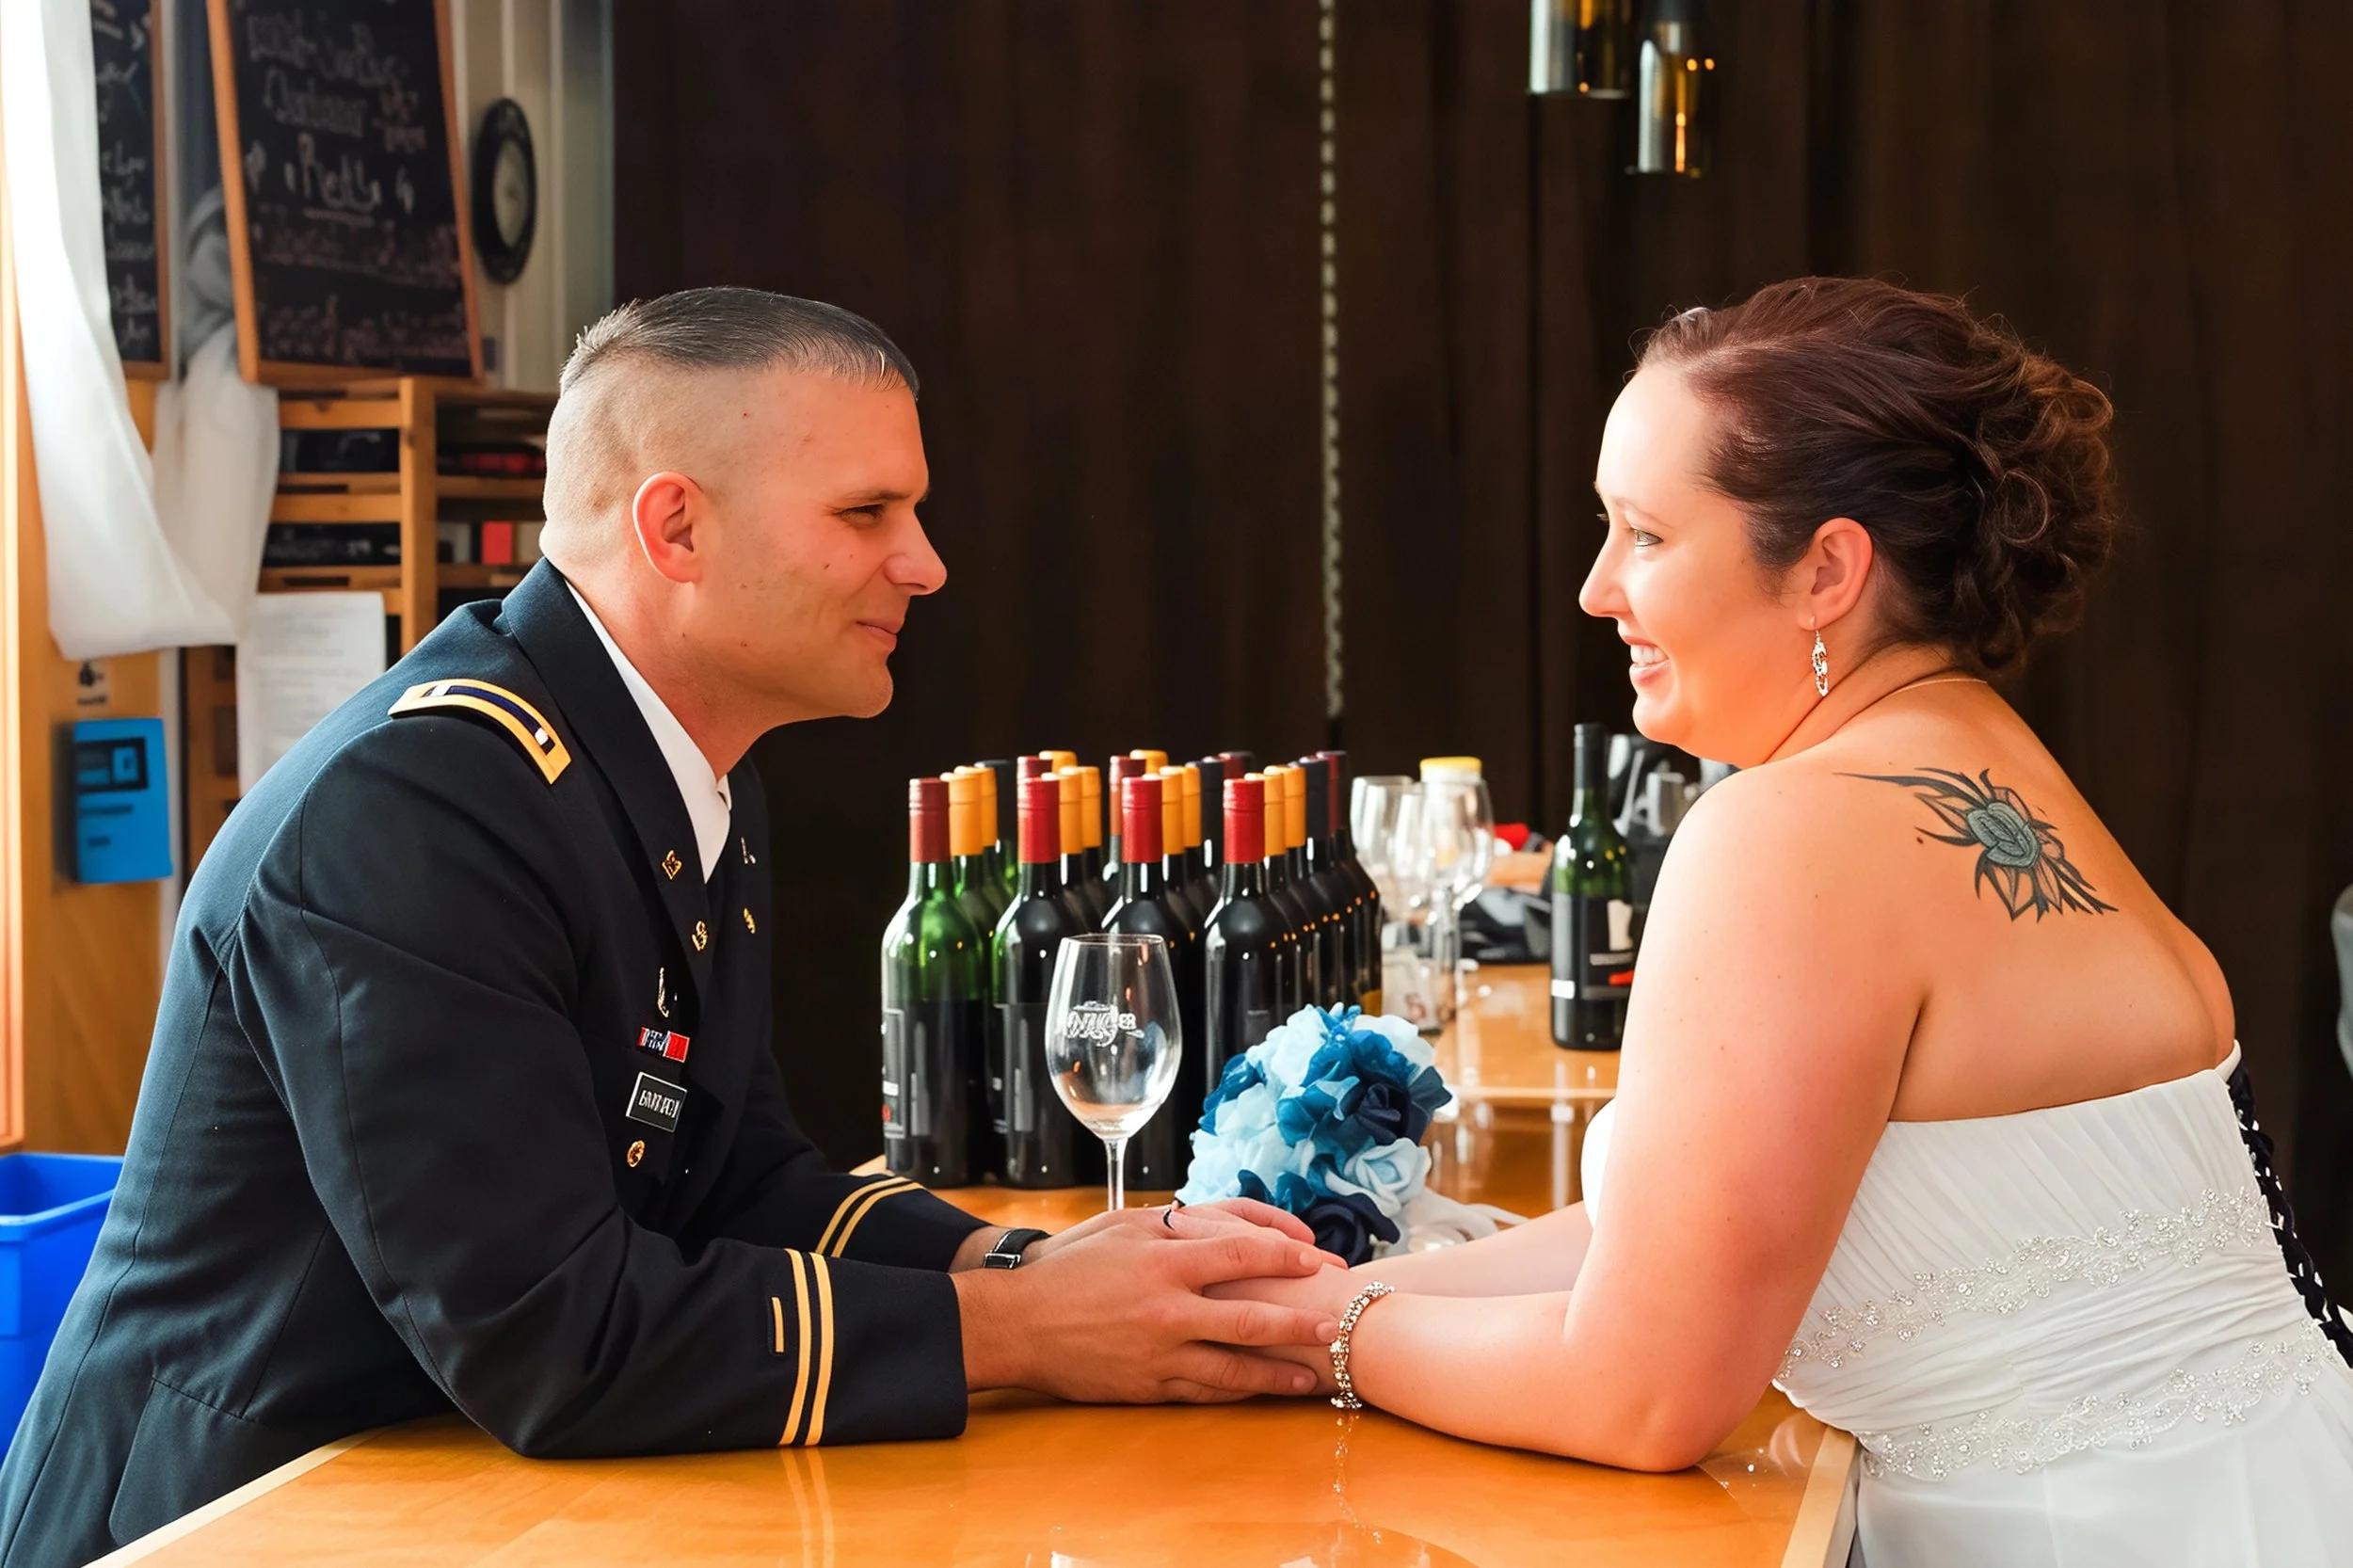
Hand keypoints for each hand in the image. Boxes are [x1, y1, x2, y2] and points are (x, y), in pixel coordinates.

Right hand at [954, 1209, 1348, 1403]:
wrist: (1017, 1323)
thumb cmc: (1070, 1265)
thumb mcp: (1122, 1225)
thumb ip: (1177, 1223)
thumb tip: (1229, 1221)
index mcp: (1162, 1259)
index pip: (1243, 1253)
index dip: (1287, 1256)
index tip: (1319, 1261)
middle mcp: (1167, 1308)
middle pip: (1251, 1319)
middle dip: (1301, 1323)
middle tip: (1337, 1325)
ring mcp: (1159, 1353)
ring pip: (1235, 1369)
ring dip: (1281, 1373)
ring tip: (1318, 1374)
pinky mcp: (1147, 1386)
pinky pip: (1205, 1392)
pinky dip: (1240, 1392)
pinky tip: (1264, 1390)